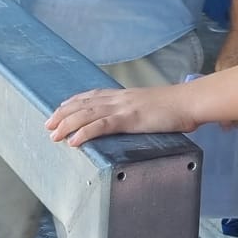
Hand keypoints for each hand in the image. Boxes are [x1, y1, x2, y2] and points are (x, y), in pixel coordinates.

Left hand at [46, 82, 193, 145]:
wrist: (190, 102)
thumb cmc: (177, 108)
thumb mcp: (152, 107)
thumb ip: (139, 113)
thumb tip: (136, 121)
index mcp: (125, 96)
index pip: (92, 96)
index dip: (74, 102)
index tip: (59, 109)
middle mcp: (120, 98)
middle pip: (84, 104)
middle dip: (63, 114)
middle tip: (47, 125)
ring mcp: (124, 107)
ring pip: (87, 114)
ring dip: (67, 124)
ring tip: (53, 135)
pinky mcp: (130, 119)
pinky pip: (102, 125)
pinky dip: (85, 133)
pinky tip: (73, 141)